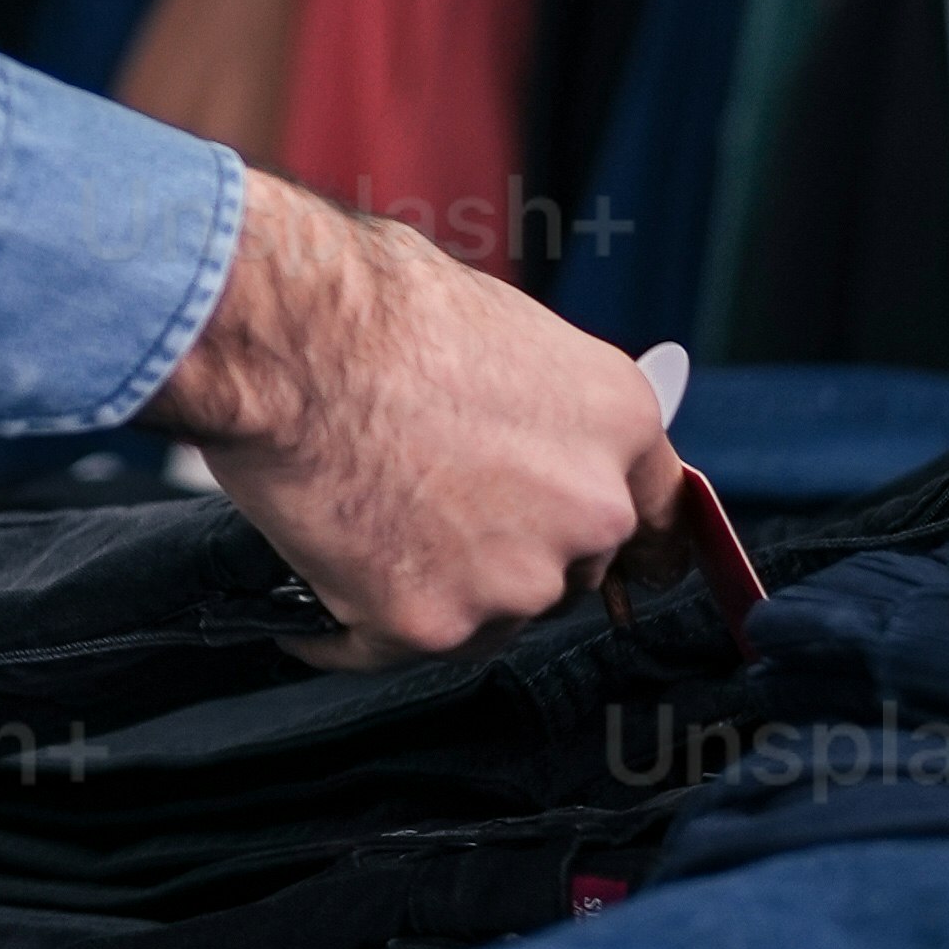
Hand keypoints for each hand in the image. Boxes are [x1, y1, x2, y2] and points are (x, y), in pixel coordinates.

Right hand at [159, 175, 682, 661]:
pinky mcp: (432, 624)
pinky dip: (348, 624)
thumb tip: (510, 426)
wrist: (287, 338)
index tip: (626, 572)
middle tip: (428, 508)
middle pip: (566, 568)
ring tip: (357, 523)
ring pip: (485, 615)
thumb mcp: (496, 323)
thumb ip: (536, 403)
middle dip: (507, 551)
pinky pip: (386, 643)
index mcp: (618, 423)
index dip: (631, 542)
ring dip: (434, 587)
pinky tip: (311, 579)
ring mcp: (514, 578)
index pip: (661, 512)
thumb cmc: (370, 305)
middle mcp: (588, 511)